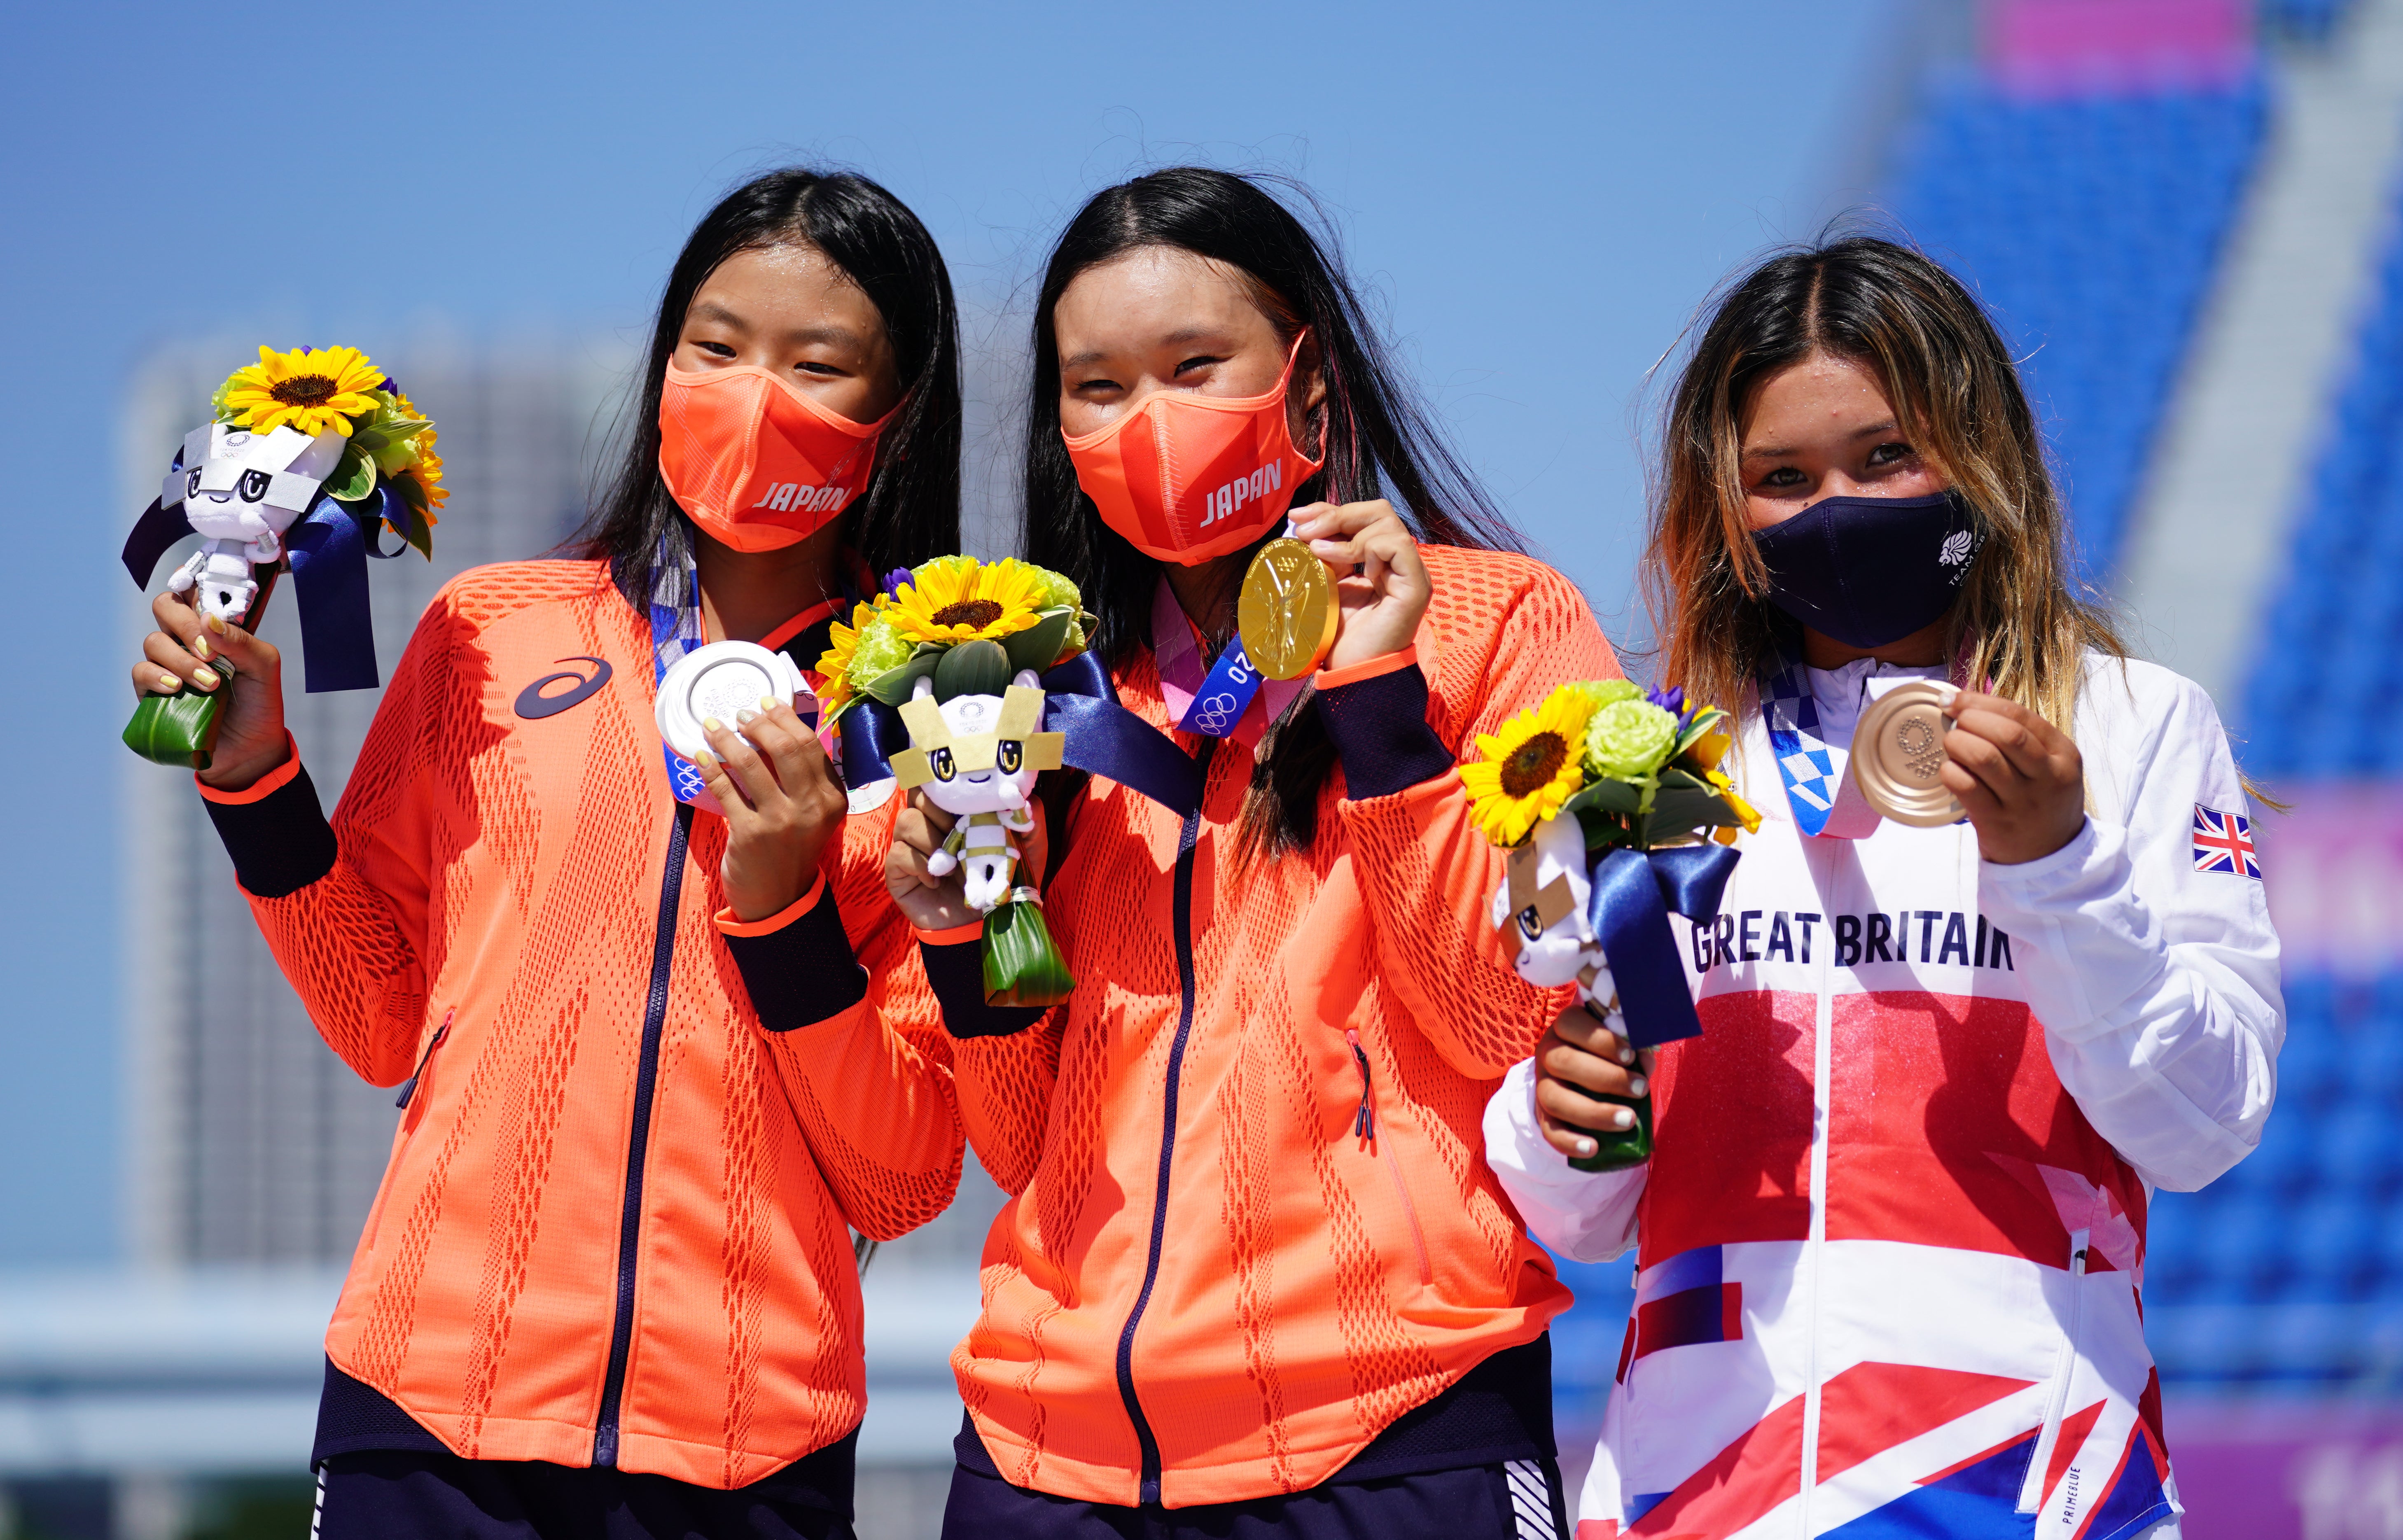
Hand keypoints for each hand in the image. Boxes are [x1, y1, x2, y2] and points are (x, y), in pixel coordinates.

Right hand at [133, 588, 290, 790]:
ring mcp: (168, 664)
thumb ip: (241, 641)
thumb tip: (208, 619)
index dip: (189, 582)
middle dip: (184, 624)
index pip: (192, 591)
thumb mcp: (264, 668)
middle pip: (165, 607)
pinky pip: (140, 672)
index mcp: (214, 627)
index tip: (199, 596)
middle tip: (209, 651)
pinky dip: (155, 676)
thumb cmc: (260, 703)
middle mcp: (187, 640)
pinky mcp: (153, 692)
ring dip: (180, 660)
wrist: (251, 749)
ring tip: (209, 684)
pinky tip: (176, 688)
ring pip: (154, 642)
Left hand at [691, 698, 848, 920]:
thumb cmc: (792, 848)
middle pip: (786, 748)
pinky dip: (710, 768)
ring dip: (727, 740)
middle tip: (739, 715)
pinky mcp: (750, 834)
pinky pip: (726, 790)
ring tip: (712, 726)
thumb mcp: (813, 813)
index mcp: (832, 798)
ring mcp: (781, 821)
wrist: (779, 899)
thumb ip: (804, 778)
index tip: (765, 703)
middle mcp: (811, 807)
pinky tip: (701, 755)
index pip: (810, 745)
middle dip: (759, 723)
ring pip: (752, 764)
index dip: (785, 718)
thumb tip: (776, 728)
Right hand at [887, 791, 1048, 931]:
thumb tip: (1023, 797)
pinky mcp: (898, 870)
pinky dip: (922, 865)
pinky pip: (900, 854)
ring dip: (933, 838)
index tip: (968, 794)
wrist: (981, 925)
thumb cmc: (1000, 882)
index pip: (937, 782)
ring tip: (952, 863)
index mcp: (952, 812)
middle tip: (961, 830)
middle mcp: (927, 823)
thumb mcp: (1027, 849)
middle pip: (918, 794)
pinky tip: (937, 881)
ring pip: (907, 821)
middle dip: (942, 809)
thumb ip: (1029, 819)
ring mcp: (909, 845)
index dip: (946, 783)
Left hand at [1291, 499, 1430, 670]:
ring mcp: (1410, 573)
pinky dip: (1367, 548)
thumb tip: (1300, 524)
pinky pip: (1397, 545)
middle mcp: (1399, 562)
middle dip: (1336, 514)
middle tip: (1304, 531)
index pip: (1361, 517)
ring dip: (1345, 531)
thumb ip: (1322, 555)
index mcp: (1380, 560)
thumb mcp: (1324, 584)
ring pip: (1387, 522)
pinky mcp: (1415, 586)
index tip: (1296, 516)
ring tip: (1318, 552)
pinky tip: (1344, 568)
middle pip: (1377, 511)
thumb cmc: (1338, 637)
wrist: (1351, 673)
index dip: (1329, 510)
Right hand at [1531, 1001, 1652, 1159]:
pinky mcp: (1542, 1115)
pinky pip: (1549, 1130)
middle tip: (1640, 1090)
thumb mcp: (1619, 1047)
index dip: (1601, 1040)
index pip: (1571, 1023)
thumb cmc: (1605, 1057)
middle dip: (1607, 1078)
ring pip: (1555, 1098)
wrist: (1577, 1080)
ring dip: (1594, 1112)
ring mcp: (1542, 1085)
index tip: (1630, 1056)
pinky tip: (1593, 1148)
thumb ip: (1634, 1051)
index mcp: (1565, 1028)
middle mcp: (1548, 1053)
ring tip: (1628, 1121)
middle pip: (1565, 1062)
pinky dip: (1570, 1142)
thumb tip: (1644, 1060)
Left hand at [1940, 690, 2084, 864]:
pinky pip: (1967, 788)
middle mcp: (2048, 777)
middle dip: (1970, 719)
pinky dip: (1950, 772)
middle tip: (1953, 722)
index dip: (1980, 702)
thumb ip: (2020, 735)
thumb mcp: (2048, 764)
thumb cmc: (2041, 799)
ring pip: (1984, 758)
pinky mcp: (1998, 824)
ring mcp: (2023, 803)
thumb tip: (1965, 702)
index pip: (2019, 715)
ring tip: (1950, 743)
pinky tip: (1948, 769)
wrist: (2050, 855)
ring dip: (1957, 743)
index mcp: (2064, 755)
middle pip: (2005, 734)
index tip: (1955, 699)